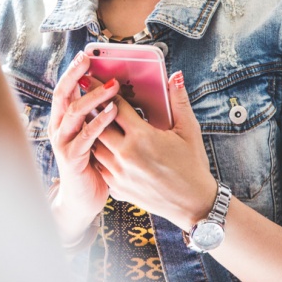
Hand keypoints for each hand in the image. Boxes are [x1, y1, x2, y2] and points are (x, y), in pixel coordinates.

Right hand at [46, 51, 120, 240]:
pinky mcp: (72, 158)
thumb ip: (102, 113)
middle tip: (89, 58)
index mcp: (65, 120)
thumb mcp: (97, 136)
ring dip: (93, 96)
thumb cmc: (94, 166)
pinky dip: (99, 121)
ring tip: (113, 84)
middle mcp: (59, 128)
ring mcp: (63, 142)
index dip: (74, 71)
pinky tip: (113, 111)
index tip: (87, 54)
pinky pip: (86, 135)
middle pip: (63, 94)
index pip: (67, 89)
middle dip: (76, 74)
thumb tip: (118, 90)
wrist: (84, 199)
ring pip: (74, 111)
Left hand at [92, 70, 218, 230]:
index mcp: (142, 136)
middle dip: (93, 110)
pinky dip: (98, 154)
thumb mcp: (189, 131)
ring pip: (95, 146)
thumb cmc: (192, 166)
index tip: (93, 79)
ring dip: (93, 133)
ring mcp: (119, 173)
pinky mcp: (117, 188)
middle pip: (98, 125)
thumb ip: (179, 101)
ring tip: (92, 121)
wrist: (193, 205)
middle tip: (87, 97)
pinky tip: (102, 146)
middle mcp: (126, 154)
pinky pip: (99, 166)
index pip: (115, 106)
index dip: (104, 90)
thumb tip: (175, 76)